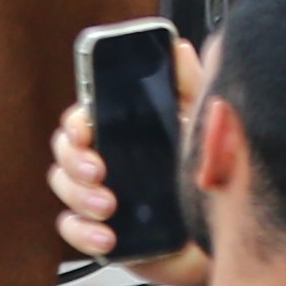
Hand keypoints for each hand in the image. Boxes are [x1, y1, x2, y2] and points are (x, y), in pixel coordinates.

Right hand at [51, 44, 212, 285]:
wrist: (221, 233)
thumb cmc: (206, 173)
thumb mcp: (201, 125)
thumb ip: (190, 88)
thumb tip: (178, 48)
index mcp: (121, 133)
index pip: (82, 119)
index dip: (76, 122)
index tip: (86, 129)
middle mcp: (105, 162)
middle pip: (65, 152)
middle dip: (74, 160)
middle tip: (98, 170)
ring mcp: (99, 198)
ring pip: (64, 189)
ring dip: (79, 196)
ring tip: (108, 206)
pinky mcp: (102, 232)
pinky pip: (73, 230)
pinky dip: (84, 233)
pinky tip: (107, 237)